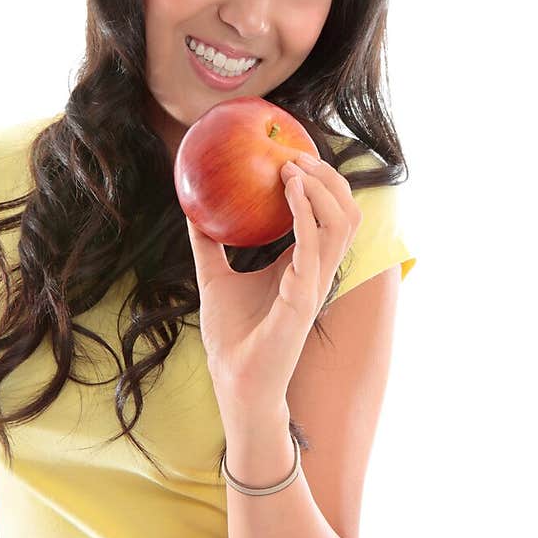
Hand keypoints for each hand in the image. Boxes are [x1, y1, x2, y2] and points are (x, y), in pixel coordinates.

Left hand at [185, 152, 362, 409]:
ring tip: (292, 167)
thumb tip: (191, 211)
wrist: (235, 382)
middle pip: (346, 212)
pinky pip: (313, 246)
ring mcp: (315, 285)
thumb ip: (208, 246)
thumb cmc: (231, 337)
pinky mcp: (304, 299)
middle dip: (329, 178)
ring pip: (341, 223)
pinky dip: (305, 213)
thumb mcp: (214, 280)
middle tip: (294, 155)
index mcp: (302, 266)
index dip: (319, 184)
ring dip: (321, 189)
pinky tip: (287, 190)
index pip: (327, 217)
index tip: (290, 155)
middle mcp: (316, 272)